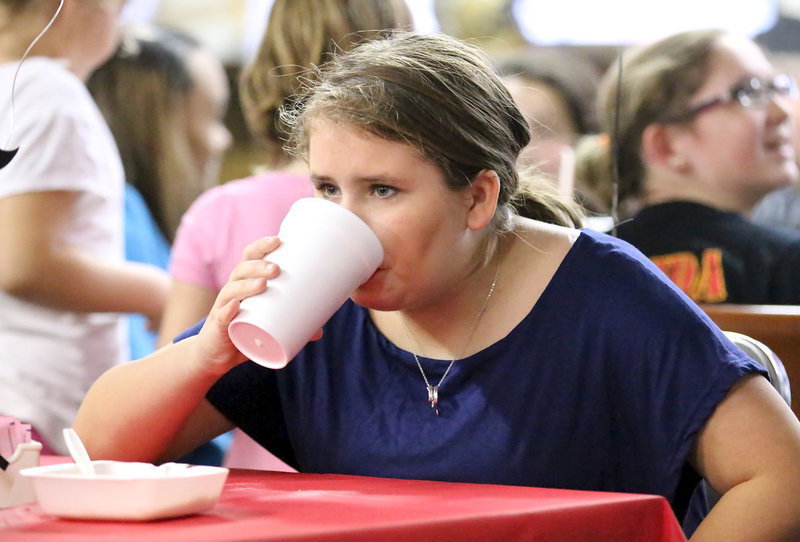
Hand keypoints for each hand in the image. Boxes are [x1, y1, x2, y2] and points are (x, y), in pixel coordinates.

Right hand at [191, 237, 321, 374]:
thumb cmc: (243, 332)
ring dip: (246, 285)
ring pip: (231, 290)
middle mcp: (232, 291)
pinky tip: (235, 307)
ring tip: (263, 284)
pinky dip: (227, 311)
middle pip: (241, 270)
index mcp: (245, 283)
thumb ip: (292, 326)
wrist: (215, 355)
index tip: (278, 240)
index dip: (261, 246)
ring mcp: (222, 308)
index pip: (250, 258)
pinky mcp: (217, 328)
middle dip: (258, 266)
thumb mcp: (268, 326)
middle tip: (276, 268)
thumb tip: (319, 332)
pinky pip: (221, 317)